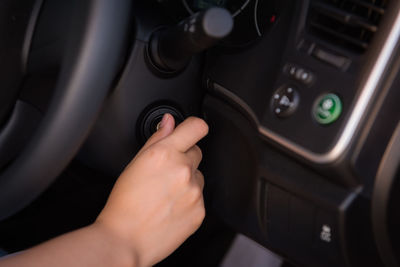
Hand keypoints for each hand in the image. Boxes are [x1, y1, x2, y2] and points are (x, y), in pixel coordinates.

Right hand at [95, 114, 208, 266]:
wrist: (126, 239)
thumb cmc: (124, 204)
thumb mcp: (136, 163)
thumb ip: (157, 139)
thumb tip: (169, 122)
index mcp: (165, 154)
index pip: (197, 127)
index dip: (193, 127)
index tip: (191, 131)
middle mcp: (183, 170)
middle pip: (197, 152)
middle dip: (184, 157)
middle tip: (165, 173)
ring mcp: (194, 192)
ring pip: (198, 176)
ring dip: (187, 180)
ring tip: (165, 194)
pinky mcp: (200, 211)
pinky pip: (200, 197)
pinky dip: (189, 200)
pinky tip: (171, 207)